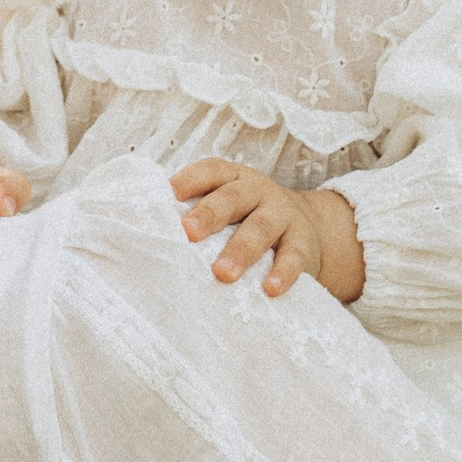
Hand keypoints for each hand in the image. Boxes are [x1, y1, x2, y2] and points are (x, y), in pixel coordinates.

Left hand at [170, 160, 365, 302]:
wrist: (312, 227)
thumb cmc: (250, 218)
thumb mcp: (230, 205)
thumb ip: (199, 213)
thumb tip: (149, 232)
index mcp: (234, 178)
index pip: (211, 171)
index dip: (190, 180)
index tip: (168, 194)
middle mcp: (258, 191)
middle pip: (233, 198)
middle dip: (209, 214)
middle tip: (188, 233)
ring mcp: (283, 215)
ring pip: (261, 228)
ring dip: (241, 250)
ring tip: (222, 273)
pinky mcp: (303, 242)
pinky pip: (294, 256)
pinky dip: (283, 272)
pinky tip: (270, 289)